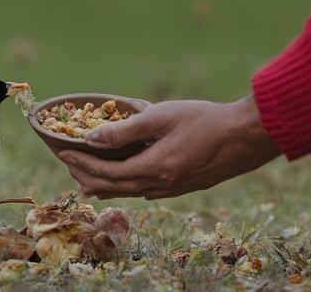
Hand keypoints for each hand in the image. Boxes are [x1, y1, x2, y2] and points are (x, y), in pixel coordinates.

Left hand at [58, 95, 281, 199]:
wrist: (248, 136)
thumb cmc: (205, 120)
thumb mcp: (161, 117)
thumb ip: (124, 130)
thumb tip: (91, 139)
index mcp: (152, 169)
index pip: (104, 173)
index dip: (81, 164)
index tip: (63, 153)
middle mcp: (159, 185)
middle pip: (112, 188)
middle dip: (87, 176)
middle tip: (69, 165)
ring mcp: (172, 189)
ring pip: (128, 192)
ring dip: (105, 184)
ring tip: (88, 177)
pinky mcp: (183, 186)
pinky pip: (145, 191)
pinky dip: (125, 185)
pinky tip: (126, 180)